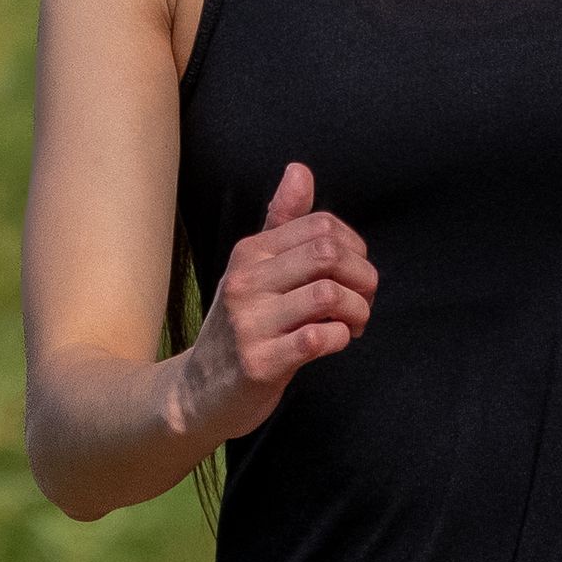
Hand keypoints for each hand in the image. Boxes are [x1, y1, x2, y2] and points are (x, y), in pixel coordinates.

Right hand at [176, 161, 377, 441]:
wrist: (198, 392)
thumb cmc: (242, 326)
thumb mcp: (256, 270)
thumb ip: (282, 222)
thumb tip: (300, 170)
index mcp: (250, 252)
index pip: (322, 225)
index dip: (356, 249)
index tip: (354, 275)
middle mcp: (245, 280)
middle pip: (329, 253)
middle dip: (363, 277)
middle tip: (362, 302)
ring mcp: (250, 321)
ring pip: (329, 294)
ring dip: (357, 311)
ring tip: (351, 325)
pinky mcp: (259, 362)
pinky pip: (318, 338)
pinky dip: (340, 338)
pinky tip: (334, 343)